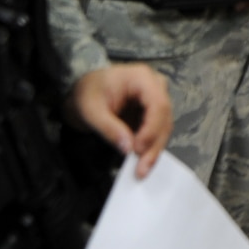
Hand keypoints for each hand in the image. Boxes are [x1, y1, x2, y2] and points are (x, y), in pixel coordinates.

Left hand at [66, 64, 172, 178]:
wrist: (83, 91)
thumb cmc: (87, 93)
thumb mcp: (91, 110)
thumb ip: (109, 128)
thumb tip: (128, 148)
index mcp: (142, 78)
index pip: (158, 104)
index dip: (152, 129)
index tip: (138, 149)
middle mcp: (155, 87)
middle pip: (164, 118)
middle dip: (154, 145)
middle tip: (142, 169)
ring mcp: (155, 101)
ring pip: (163, 128)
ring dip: (154, 150)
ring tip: (141, 169)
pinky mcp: (151, 114)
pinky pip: (156, 132)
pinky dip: (149, 147)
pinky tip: (141, 161)